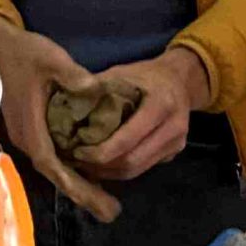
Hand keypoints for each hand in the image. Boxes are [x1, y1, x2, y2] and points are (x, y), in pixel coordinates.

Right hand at [0, 14, 119, 222]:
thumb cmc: (23, 53)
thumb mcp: (50, 59)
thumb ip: (73, 76)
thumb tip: (96, 90)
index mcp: (31, 128)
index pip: (53, 165)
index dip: (75, 184)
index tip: (96, 200)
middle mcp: (27, 139)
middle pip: (56, 175)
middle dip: (84, 195)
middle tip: (112, 213)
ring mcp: (29, 137)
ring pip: (56, 169)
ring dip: (80, 186)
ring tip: (107, 204)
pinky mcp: (33, 131)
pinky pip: (55, 158)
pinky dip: (73, 171)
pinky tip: (94, 177)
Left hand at [81, 48, 211, 181]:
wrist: (180, 80)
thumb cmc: (146, 75)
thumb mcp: (121, 73)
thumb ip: (97, 90)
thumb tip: (66, 109)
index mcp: (161, 104)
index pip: (127, 139)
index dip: (100, 152)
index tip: (78, 150)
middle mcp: (174, 127)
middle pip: (132, 161)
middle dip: (101, 166)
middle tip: (78, 161)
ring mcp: (177, 143)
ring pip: (137, 170)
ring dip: (109, 172)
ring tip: (87, 165)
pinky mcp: (173, 153)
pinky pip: (143, 168)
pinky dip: (120, 170)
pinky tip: (104, 162)